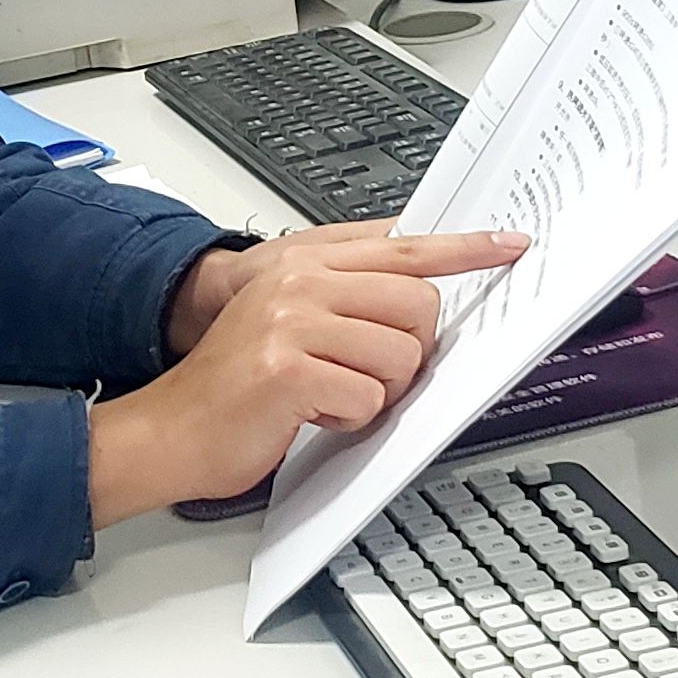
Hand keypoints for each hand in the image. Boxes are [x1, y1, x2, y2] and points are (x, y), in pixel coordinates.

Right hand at [92, 223, 529, 521]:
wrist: (170, 431)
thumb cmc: (234, 387)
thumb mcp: (287, 321)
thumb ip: (347, 298)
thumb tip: (420, 300)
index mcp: (304, 263)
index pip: (404, 246)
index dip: (464, 248)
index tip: (507, 246)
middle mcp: (300, 282)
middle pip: (418, 303)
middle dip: (410, 352)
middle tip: (368, 374)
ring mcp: (293, 321)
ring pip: (400, 355)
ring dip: (377, 392)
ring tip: (330, 395)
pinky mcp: (289, 368)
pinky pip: (369, 397)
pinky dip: (349, 418)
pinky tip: (311, 414)